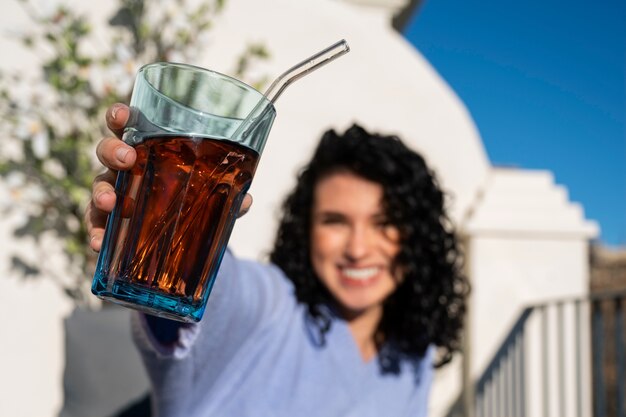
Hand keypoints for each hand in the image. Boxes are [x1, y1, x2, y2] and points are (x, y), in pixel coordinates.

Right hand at [84, 103, 251, 251]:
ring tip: (111, 202)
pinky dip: (96, 233)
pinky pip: (96, 223)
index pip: (131, 126)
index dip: (121, 116)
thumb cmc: (186, 197)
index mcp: (148, 149)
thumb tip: (246, 199)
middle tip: (128, 159)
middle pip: (108, 150)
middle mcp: (126, 168)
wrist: (174, 234)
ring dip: (102, 191)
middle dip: (113, 150)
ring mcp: (115, 192)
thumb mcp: (205, 191)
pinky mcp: (108, 221)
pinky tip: (99, 244)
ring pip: (99, 184)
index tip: (124, 115)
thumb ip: (224, 193)